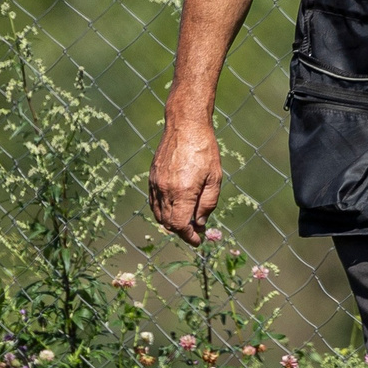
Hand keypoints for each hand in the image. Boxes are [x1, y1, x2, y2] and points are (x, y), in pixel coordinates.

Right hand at [149, 114, 223, 243]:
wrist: (185, 125)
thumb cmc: (205, 150)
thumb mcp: (215, 179)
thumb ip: (207, 204)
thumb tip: (199, 224)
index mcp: (183, 192)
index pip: (179, 226)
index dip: (188, 237)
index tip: (197, 241)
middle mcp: (166, 190)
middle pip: (167, 223)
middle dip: (181, 231)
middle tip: (195, 231)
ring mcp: (156, 183)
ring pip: (158, 214)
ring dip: (171, 222)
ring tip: (186, 220)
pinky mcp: (152, 177)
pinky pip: (154, 202)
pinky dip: (162, 210)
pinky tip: (175, 207)